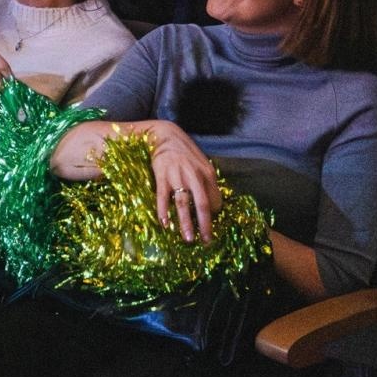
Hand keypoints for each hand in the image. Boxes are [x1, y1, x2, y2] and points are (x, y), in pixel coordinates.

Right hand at [141, 120, 220, 242]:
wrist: (165, 136)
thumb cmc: (185, 152)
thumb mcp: (201, 164)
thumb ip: (206, 182)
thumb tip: (212, 203)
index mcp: (207, 174)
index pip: (215, 199)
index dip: (214, 214)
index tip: (209, 224)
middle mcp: (194, 176)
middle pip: (202, 204)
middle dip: (205, 225)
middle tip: (206, 241)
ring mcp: (177, 177)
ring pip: (183, 204)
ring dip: (186, 223)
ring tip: (189, 239)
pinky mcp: (162, 177)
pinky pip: (163, 197)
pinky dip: (163, 211)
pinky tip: (165, 224)